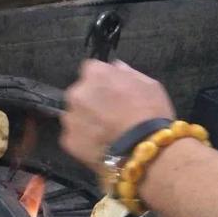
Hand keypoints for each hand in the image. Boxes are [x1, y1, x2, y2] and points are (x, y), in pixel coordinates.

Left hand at [60, 60, 175, 169]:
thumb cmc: (150, 114)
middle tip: (108, 114)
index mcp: (96, 74)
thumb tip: (115, 66)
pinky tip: (100, 144)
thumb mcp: (149, 84)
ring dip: (85, 120)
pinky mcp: (67, 140)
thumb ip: (127, 72)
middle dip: (90, 100)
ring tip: (105, 132)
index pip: (91, 69)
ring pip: (75, 115)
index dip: (101, 80)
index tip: (110, 90)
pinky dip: (84, 139)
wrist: (142, 150)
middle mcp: (77, 93)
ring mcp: (70, 118)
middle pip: (79, 93)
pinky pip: (74, 136)